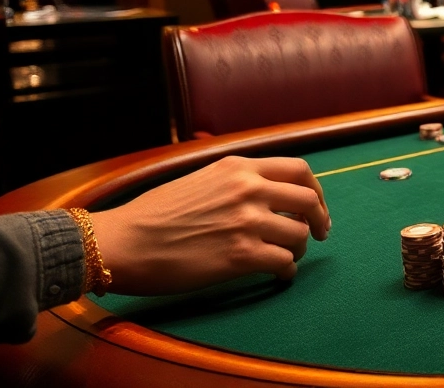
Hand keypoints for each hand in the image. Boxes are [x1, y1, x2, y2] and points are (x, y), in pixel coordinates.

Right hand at [89, 156, 329, 295]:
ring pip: (299, 234)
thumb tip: (270, 192)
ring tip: (287, 257)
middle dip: (319, 220)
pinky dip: (286, 271)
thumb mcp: (201, 178)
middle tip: (319, 234)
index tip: (316, 206)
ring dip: (298, 249)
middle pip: (308, 201)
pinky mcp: (241, 256)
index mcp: (240, 167)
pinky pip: (284, 262)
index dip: (316, 190)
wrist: (123, 242)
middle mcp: (249, 189)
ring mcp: (247, 222)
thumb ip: (237, 181)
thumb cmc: (154, 214)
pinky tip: (278, 275)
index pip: (299, 170)